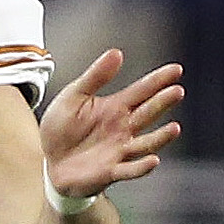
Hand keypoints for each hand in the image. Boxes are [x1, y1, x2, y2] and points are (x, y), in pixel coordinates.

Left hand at [40, 50, 182, 203]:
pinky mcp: (110, 171)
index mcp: (116, 107)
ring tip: (175, 128)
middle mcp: (123, 128)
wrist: (47, 161)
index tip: (176, 70)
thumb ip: (95, 77)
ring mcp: (119, 150)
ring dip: (161, 137)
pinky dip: (141, 167)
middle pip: (148, 114)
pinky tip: (153, 160)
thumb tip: (116, 52)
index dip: (159, 80)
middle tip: (176, 91)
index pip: (142, 91)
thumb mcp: (73, 97)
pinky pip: (129, 170)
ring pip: (146, 143)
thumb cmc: (62, 128)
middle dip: (163, 103)